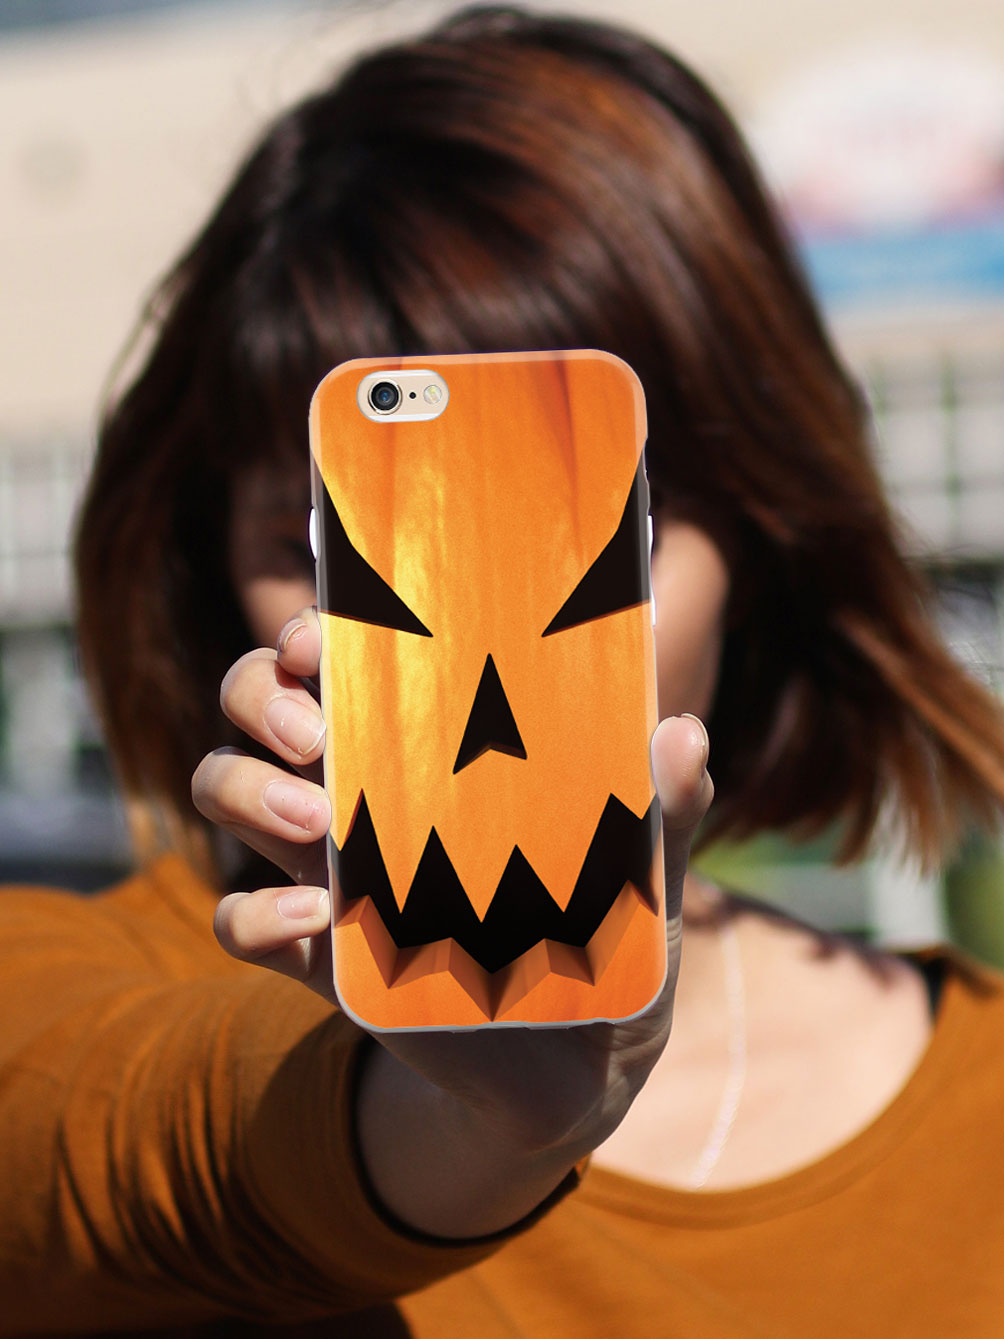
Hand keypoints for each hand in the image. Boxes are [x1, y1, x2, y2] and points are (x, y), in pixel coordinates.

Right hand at [193, 608, 711, 1236]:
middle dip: (260, 694)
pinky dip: (256, 913)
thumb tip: (683, 732)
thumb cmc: (606, 933)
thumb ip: (665, 805)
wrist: (578, 1062)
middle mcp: (361, 788)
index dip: (314, 630)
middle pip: (253, 701)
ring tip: (318, 819)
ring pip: (223, 786)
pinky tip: (319, 915)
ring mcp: (327, 865)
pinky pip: (237, 922)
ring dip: (248, 788)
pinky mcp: (317, 953)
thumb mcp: (641, 868)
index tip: (330, 636)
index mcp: (429, 745)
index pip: (340, 655)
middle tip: (316, 732)